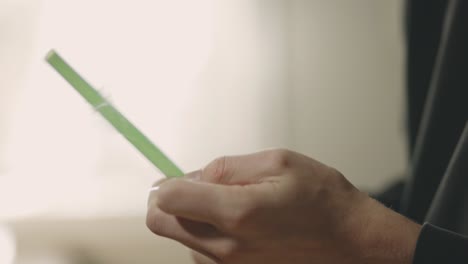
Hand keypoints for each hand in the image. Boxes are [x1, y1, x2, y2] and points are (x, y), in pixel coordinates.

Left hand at [147, 149, 420, 263]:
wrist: (352, 243)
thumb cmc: (322, 200)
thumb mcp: (278, 162)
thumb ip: (226, 167)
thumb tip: (191, 175)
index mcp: (237, 212)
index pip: (167, 200)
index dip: (164, 183)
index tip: (172, 177)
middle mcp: (228, 247)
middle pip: (163, 225)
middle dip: (170, 202)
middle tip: (195, 188)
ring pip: (183, 238)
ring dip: (194, 218)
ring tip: (234, 206)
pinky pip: (203, 253)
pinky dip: (210, 235)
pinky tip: (240, 226)